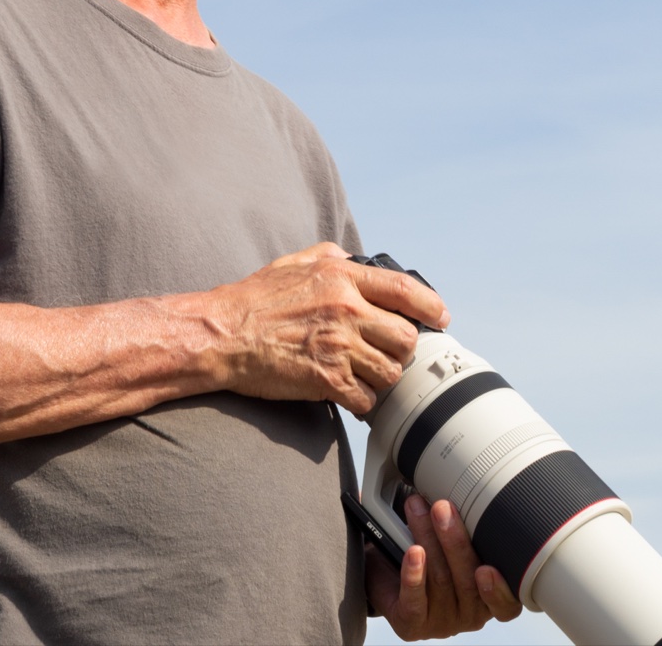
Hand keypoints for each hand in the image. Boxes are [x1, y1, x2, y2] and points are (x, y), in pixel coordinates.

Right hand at [214, 242, 449, 413]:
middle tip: (385, 353)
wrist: (221, 335)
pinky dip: (360, 402)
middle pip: (406, 338)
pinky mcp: (326, 380)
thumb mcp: (293, 263)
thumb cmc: (253, 300)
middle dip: (400, 350)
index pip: (405, 290)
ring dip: (380, 378)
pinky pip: (366, 400)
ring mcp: (338, 346)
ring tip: (362, 375)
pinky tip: (345, 394)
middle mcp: (346, 309)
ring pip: (390, 372)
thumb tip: (354, 260)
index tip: (440, 318)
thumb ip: (329, 258)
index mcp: (341, 277)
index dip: (430, 306)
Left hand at [366, 495, 521, 639]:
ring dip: (427, 539)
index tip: (489, 567)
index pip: (507, 604)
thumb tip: (463, 483)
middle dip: (454, 540)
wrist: (385, 575)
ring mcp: (441, 622)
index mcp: (488, 598)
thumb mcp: (452, 544)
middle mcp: (469, 613)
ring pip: (439, 580)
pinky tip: (412, 553)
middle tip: (442, 507)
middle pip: (466, 581)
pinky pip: (414, 600)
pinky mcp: (412, 624)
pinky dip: (413, 574)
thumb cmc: (426, 558)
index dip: (500, 589)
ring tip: (417, 509)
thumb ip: (467, 528)